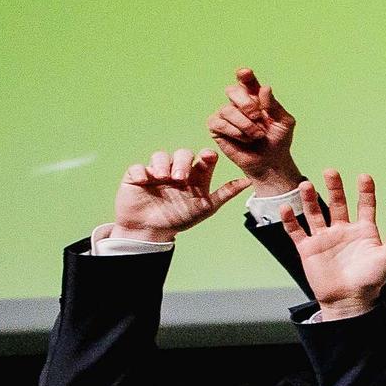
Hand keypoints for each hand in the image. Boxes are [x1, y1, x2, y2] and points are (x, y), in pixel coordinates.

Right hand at [109, 147, 248, 243]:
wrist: (152, 232)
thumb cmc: (180, 219)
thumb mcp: (206, 207)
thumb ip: (225, 193)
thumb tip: (248, 181)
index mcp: (195, 176)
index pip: (203, 158)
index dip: (207, 154)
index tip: (208, 157)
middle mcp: (177, 171)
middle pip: (183, 154)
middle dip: (183, 163)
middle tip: (180, 179)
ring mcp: (156, 172)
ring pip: (160, 156)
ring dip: (163, 164)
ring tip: (164, 178)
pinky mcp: (137, 177)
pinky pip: (137, 167)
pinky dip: (141, 171)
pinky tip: (144, 180)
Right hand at [203, 71, 301, 194]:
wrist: (271, 162)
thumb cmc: (278, 140)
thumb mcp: (284, 122)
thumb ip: (274, 105)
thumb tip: (265, 88)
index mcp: (256, 97)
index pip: (247, 81)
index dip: (244, 76)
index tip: (244, 73)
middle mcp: (238, 103)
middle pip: (232, 90)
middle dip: (246, 104)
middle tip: (258, 117)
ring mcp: (226, 115)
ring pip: (227, 110)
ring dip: (245, 124)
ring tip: (257, 135)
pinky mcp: (217, 128)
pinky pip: (218, 123)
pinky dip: (235, 132)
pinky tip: (245, 139)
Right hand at [288, 170, 385, 316]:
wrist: (349, 301)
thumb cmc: (371, 280)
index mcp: (364, 230)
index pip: (365, 205)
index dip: (365, 191)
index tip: (364, 177)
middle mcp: (343, 230)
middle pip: (338, 203)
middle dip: (334, 188)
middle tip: (331, 171)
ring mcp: (324, 238)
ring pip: (315, 213)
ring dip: (309, 200)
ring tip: (306, 185)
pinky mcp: (308, 249)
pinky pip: (296, 231)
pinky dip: (290, 220)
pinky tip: (287, 208)